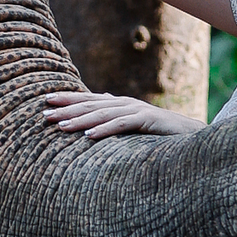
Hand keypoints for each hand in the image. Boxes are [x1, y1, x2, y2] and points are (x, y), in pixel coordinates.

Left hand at [43, 92, 205, 137]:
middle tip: (45, 115)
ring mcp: (136, 110)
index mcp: (119, 103)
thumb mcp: (132, 124)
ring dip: (80, 120)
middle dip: (67, 109)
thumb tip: (94, 118)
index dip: (67, 99)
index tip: (45, 102)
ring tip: (61, 126)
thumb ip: (114, 118)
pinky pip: (122, 125)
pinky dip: (105, 130)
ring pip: (102, 114)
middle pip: (90, 104)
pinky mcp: (147, 120)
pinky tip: (89, 136)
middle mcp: (125, 103)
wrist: (191, 134)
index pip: (87, 99)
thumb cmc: (159, 131)